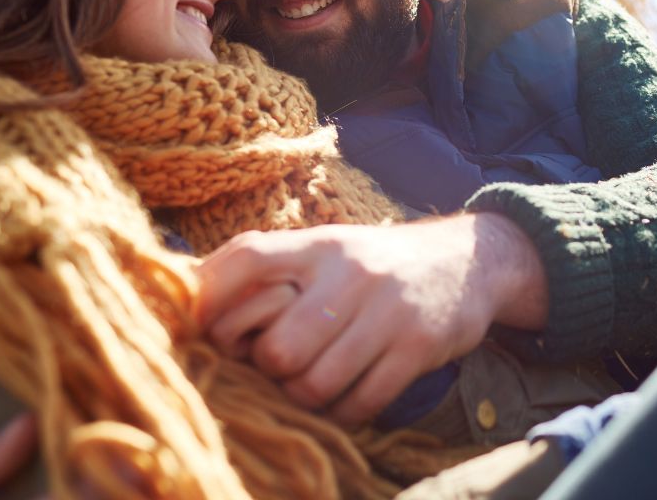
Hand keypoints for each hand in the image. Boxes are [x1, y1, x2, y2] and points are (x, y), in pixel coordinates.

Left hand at [196, 212, 546, 426]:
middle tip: (280, 367)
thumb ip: (270, 264)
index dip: (212, 297)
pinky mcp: (419, 346)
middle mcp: (351, 273)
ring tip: (311, 384)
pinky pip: (361, 402)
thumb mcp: (327, 247)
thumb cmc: (376, 263)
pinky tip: (345, 400)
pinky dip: (343, 412)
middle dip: (271, 371)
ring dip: (305, 397)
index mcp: (320, 244)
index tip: (200, 329)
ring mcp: (388, 311)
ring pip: (316, 384)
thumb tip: (189, 288)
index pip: (250, 258)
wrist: (467, 259)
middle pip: (278, 348)